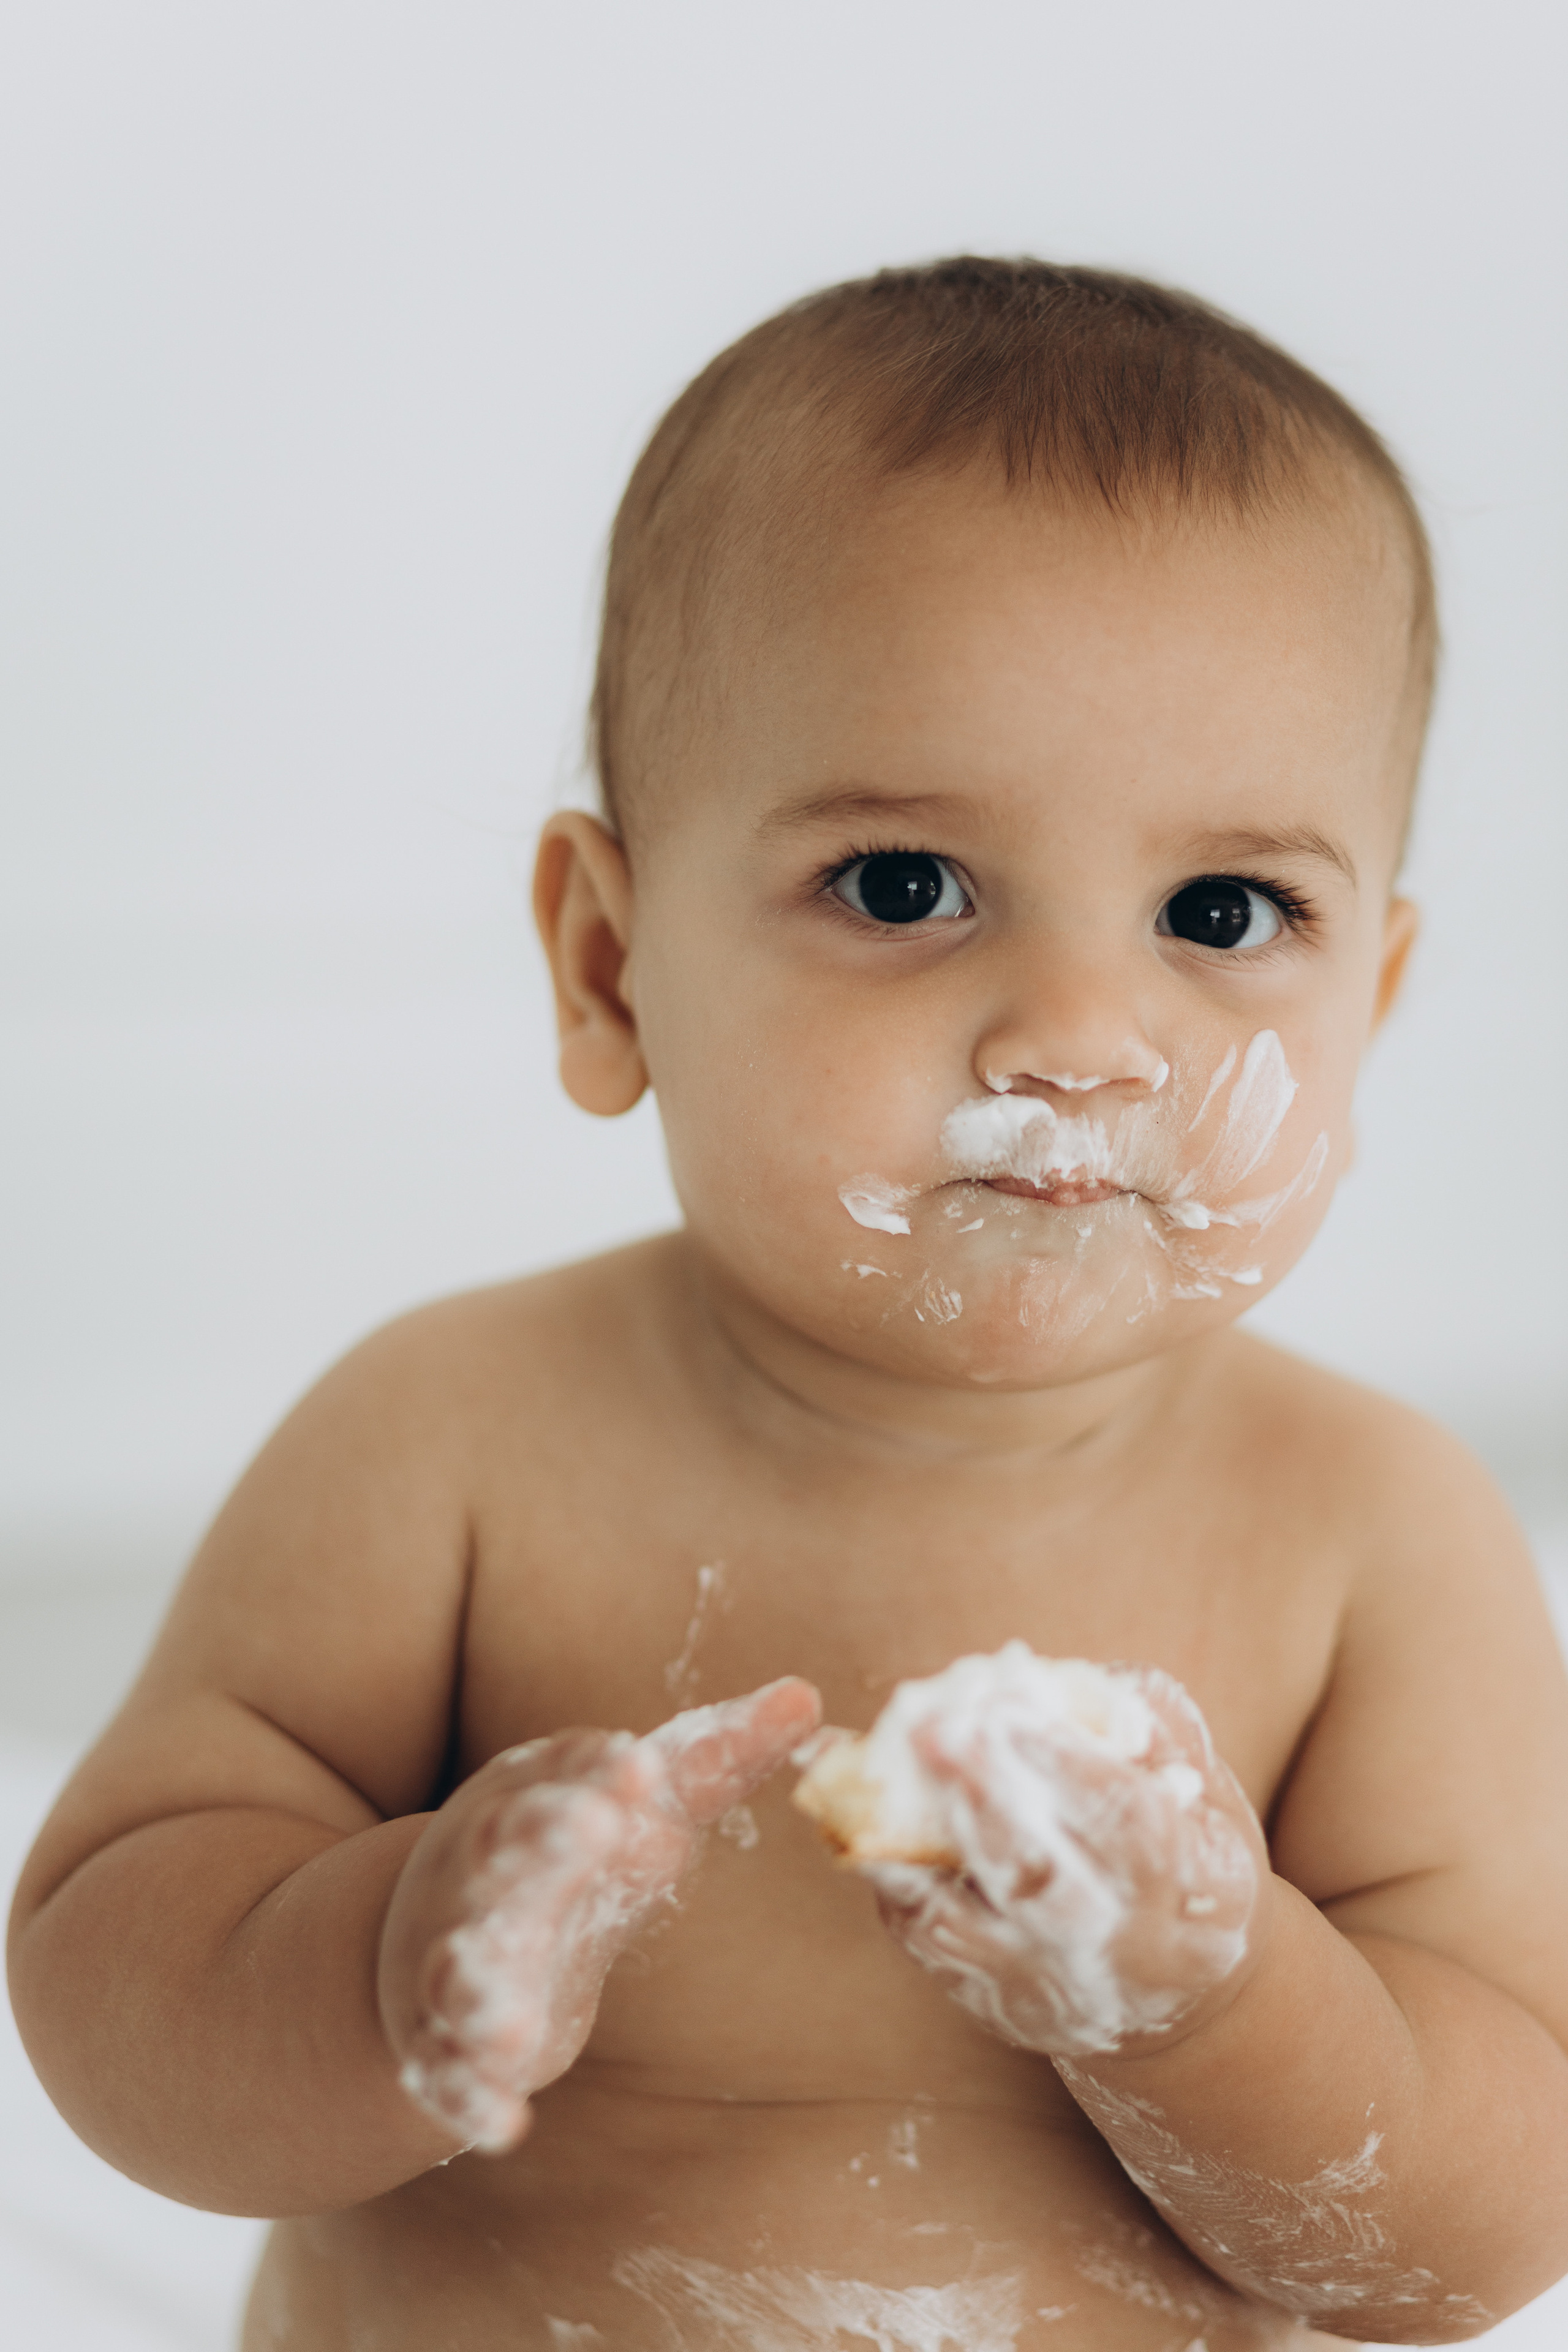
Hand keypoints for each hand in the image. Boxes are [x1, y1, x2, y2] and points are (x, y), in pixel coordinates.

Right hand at [378, 1676, 819, 2150]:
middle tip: (593, 1828)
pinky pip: (450, 2077)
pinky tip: (506, 2128)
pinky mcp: (444, 2048)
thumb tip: (807, 1692)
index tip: (643, 1764)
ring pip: (460, 1973)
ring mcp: (453, 1961)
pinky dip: (471, 2100)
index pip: (561, 1773)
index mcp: (529, 1802)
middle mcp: (482, 1874)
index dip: (599, 1769)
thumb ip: (718, 1754)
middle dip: (544, 1838)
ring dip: (485, 1996)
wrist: (432, 1931)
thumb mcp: (635, 1801)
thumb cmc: (565, 1849)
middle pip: (503, 1851)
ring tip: (513, 2026)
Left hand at [862, 1667, 1265, 2057]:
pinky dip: (895, 1882)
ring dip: (921, 1839)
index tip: (1007, 1701)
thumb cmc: (1185, 1858)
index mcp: (1200, 1887)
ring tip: (891, 1770)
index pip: (1127, 1822)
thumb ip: (1150, 1728)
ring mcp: (1052, 1983)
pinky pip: (930, 1943)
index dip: (1063, 1759)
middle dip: (981, 1796)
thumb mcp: (1206, 1796)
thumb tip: (1069, 1679)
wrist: (1178, 1997)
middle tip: (931, 1727)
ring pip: (971, 1920)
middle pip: (1041, 1878)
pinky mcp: (995, 2001)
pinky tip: (872, 1824)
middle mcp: (1124, 1948)